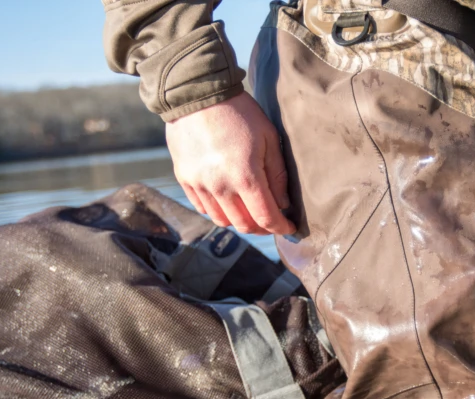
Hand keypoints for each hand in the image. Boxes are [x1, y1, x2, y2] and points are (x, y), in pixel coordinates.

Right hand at [165, 92, 295, 234]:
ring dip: (239, 221)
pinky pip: (202, 207)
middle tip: (271, 221)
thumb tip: (282, 204)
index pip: (266, 217)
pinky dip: (218, 211)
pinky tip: (228, 201)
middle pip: (243, 224)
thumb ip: (277, 174)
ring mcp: (199, 184)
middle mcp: (220, 186)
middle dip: (261, 228)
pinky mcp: (184, 178)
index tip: (289, 227)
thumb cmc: (239, 112)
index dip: (280, 227)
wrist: (197, 93)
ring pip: (222, 220)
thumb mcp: (269, 138)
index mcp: (245, 176)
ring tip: (250, 211)